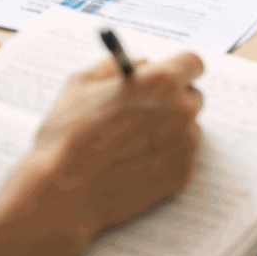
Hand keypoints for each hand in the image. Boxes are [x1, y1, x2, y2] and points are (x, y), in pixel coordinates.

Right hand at [0, 52, 204, 255]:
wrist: (63, 193)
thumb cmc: (67, 136)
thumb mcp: (81, 85)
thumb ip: (115, 66)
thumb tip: (140, 63)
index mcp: (161, 82)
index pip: (193, 63)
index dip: (179, 69)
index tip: (169, 76)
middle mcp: (181, 111)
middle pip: (193, 96)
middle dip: (174, 100)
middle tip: (146, 111)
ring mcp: (185, 146)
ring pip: (188, 129)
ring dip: (171, 130)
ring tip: (132, 143)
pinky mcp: (182, 175)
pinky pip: (182, 157)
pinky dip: (165, 158)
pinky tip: (135, 163)